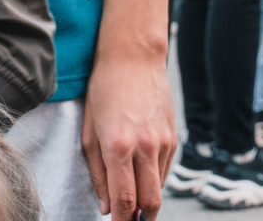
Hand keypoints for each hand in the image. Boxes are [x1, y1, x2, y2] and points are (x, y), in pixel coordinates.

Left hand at [79, 53, 173, 219]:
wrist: (134, 58)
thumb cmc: (103, 92)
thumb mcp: (89, 132)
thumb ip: (97, 173)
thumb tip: (106, 206)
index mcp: (118, 147)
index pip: (124, 200)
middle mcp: (145, 147)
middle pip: (150, 202)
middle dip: (140, 219)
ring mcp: (163, 142)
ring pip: (159, 188)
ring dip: (147, 201)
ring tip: (133, 202)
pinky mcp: (173, 137)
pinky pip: (165, 171)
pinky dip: (154, 181)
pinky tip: (141, 176)